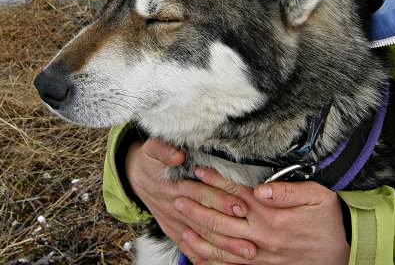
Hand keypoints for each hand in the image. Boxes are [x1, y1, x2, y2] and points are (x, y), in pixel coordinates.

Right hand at [125, 139, 254, 262]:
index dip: (221, 200)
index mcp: (176, 185)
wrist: (136, 176)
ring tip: (246, 253)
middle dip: (229, 231)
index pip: (202, 194)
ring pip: (203, 237)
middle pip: (206, 220)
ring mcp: (176, 222)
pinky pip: (191, 248)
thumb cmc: (150, 161)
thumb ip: (164, 150)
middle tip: (250, 239)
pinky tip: (223, 262)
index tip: (241, 206)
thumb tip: (177, 155)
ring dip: (224, 247)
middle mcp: (177, 207)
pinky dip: (206, 258)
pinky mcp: (175, 231)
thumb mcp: (152, 148)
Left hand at [176, 167, 350, 264]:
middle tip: (176, 191)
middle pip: (221, 217)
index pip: (236, 194)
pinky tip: (194, 252)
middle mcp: (261, 235)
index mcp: (272, 215)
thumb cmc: (329, 219)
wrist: (344, 250)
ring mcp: (259, 255)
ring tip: (178, 218)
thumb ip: (286, 192)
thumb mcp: (315, 196)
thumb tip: (261, 187)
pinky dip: (210, 260)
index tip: (197, 169)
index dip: (215, 180)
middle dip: (197, 203)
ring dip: (197, 230)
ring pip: (220, 244)